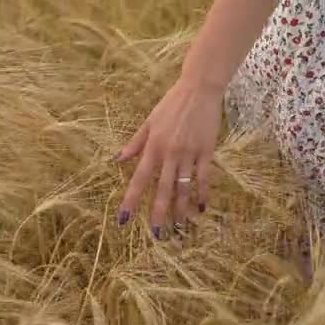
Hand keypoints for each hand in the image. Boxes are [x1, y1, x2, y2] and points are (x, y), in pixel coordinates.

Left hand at [116, 78, 222, 239]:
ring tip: (179, 227)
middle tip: (156, 234)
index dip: (131, 200)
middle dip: (158, 213)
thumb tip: (117, 160)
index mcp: (153, 146)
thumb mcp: (149, 121)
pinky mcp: (206, 151)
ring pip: (184, 188)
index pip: (139, 179)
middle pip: (162, 189)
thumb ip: (135, 143)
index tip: (124, 219)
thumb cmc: (172, 104)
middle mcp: (169, 153)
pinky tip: (201, 208)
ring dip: (181, 209)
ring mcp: (189, 153)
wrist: (199, 89)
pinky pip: (204, 178)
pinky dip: (203, 194)